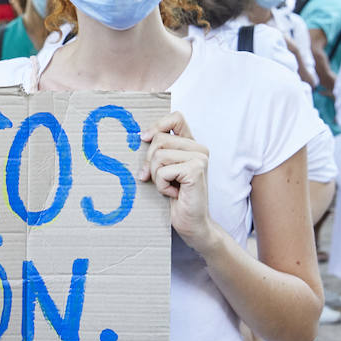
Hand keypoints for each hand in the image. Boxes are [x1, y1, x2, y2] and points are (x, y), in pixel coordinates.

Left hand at [138, 112, 214, 252]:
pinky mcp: (196, 170)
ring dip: (156, 176)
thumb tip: (140, 137)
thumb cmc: (175, 197)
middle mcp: (199, 148)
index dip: (158, 125)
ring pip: (159, 156)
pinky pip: (163, 171)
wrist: (191, 222)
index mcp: (191, 145)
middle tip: (161, 180)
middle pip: (159, 140)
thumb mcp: (163, 170)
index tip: (143, 138)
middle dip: (150, 162)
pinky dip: (162, 186)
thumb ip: (158, 153)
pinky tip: (174, 193)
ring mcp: (200, 158)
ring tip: (169, 187)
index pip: (176, 118)